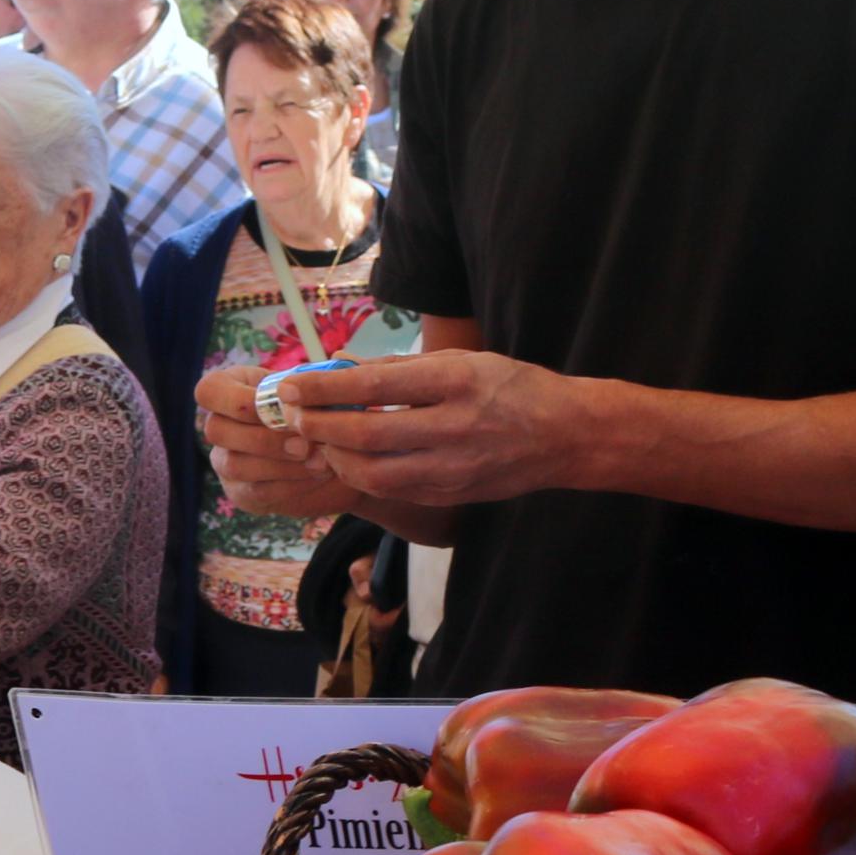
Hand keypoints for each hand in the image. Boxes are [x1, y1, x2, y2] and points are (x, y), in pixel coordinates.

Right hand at [195, 363, 356, 522]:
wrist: (331, 452)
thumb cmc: (318, 410)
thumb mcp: (318, 389)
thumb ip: (324, 377)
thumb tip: (341, 361)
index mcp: (229, 389)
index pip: (209, 390)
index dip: (238, 400)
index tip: (281, 406)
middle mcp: (218, 425)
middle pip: (217, 430)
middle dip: (265, 437)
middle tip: (305, 443)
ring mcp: (224, 461)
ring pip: (235, 465)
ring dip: (281, 464)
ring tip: (321, 461)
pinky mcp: (241, 492)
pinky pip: (256, 492)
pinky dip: (291, 485)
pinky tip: (318, 475)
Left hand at [273, 345, 573, 509]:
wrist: (565, 436)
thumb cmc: (511, 387)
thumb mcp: (463, 359)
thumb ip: (399, 368)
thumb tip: (339, 367)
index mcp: (455, 382)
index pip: (373, 387)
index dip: (323, 390)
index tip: (290, 387)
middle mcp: (453, 427)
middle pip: (365, 436)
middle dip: (318, 427)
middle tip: (292, 417)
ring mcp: (453, 469)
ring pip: (373, 474)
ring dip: (335, 458)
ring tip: (318, 441)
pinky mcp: (452, 495)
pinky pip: (394, 490)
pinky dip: (363, 476)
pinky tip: (350, 460)